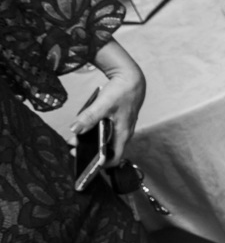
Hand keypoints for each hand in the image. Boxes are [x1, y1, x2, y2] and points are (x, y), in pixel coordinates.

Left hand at [69, 40, 145, 164]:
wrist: (132, 78)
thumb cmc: (121, 91)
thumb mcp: (103, 104)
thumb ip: (88, 118)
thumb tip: (75, 130)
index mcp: (123, 134)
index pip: (115, 158)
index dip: (101, 164)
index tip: (86, 165)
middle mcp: (124, 133)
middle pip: (109, 150)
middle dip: (92, 152)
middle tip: (74, 149)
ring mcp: (122, 127)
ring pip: (108, 141)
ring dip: (93, 142)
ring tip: (77, 139)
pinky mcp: (119, 121)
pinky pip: (108, 133)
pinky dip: (97, 134)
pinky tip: (87, 128)